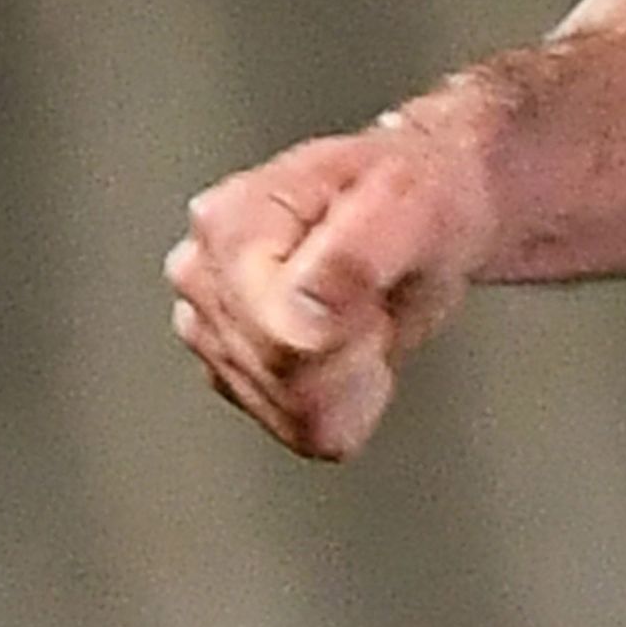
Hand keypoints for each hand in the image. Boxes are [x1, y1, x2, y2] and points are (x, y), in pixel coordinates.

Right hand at [162, 97, 504, 460]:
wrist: (423, 206)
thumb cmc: (420, 197)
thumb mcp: (418, 202)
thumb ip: (358, 254)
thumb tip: (300, 309)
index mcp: (232, 223)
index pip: (286, 342)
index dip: (356, 329)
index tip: (376, 288)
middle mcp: (201, 275)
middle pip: (288, 384)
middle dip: (355, 351)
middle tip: (374, 297)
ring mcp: (208, 328)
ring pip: (294, 413)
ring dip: (350, 373)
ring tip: (360, 309)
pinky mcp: (230, 374)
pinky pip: (303, 429)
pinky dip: (342, 398)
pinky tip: (345, 342)